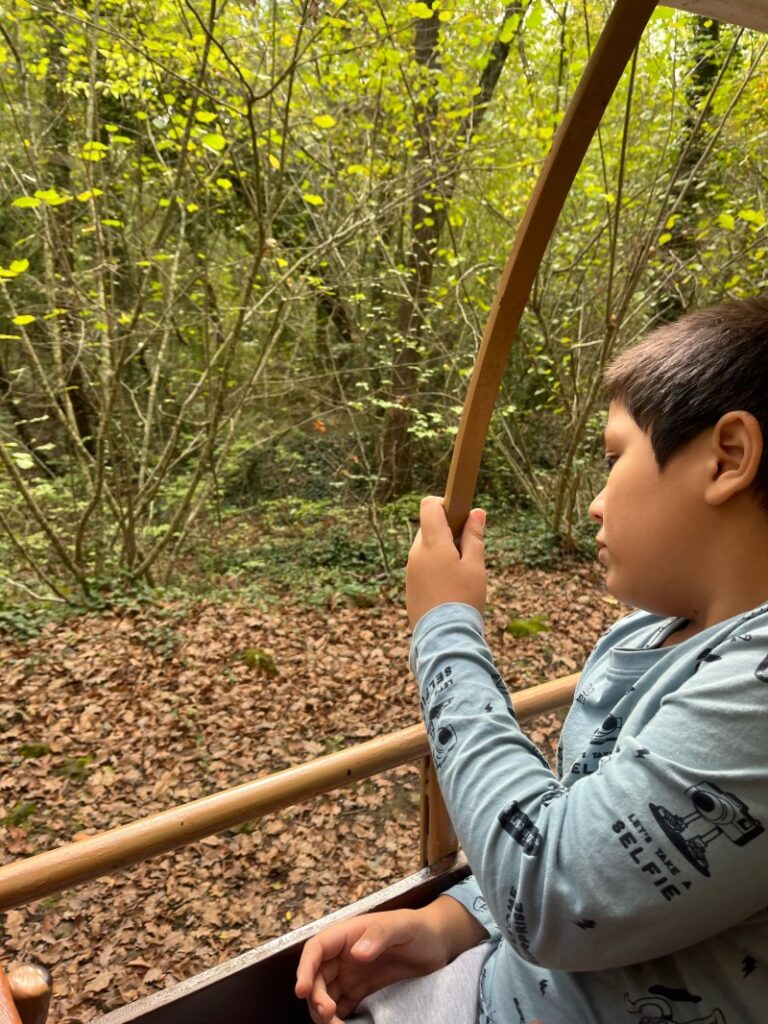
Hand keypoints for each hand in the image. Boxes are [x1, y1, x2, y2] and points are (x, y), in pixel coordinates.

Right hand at [295, 898, 486, 1023]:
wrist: (439, 943)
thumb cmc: (420, 928)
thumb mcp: (402, 926)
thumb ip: (380, 935)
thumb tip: (356, 953)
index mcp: (348, 934)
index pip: (316, 948)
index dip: (305, 968)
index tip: (302, 990)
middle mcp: (345, 954)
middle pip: (317, 976)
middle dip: (316, 996)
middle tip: (328, 1015)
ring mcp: (352, 973)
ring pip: (326, 994)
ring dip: (324, 1011)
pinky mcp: (361, 990)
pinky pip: (342, 1006)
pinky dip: (338, 1018)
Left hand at [406, 496, 485, 628]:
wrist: (444, 638)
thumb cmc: (463, 599)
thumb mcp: (475, 566)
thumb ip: (474, 536)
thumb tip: (476, 512)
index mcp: (431, 543)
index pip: (429, 505)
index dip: (445, 504)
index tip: (462, 516)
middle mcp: (416, 553)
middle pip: (429, 528)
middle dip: (449, 532)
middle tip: (469, 552)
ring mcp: (410, 571)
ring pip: (427, 549)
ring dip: (443, 552)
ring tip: (462, 575)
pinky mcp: (410, 587)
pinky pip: (423, 567)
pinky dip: (436, 568)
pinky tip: (451, 588)